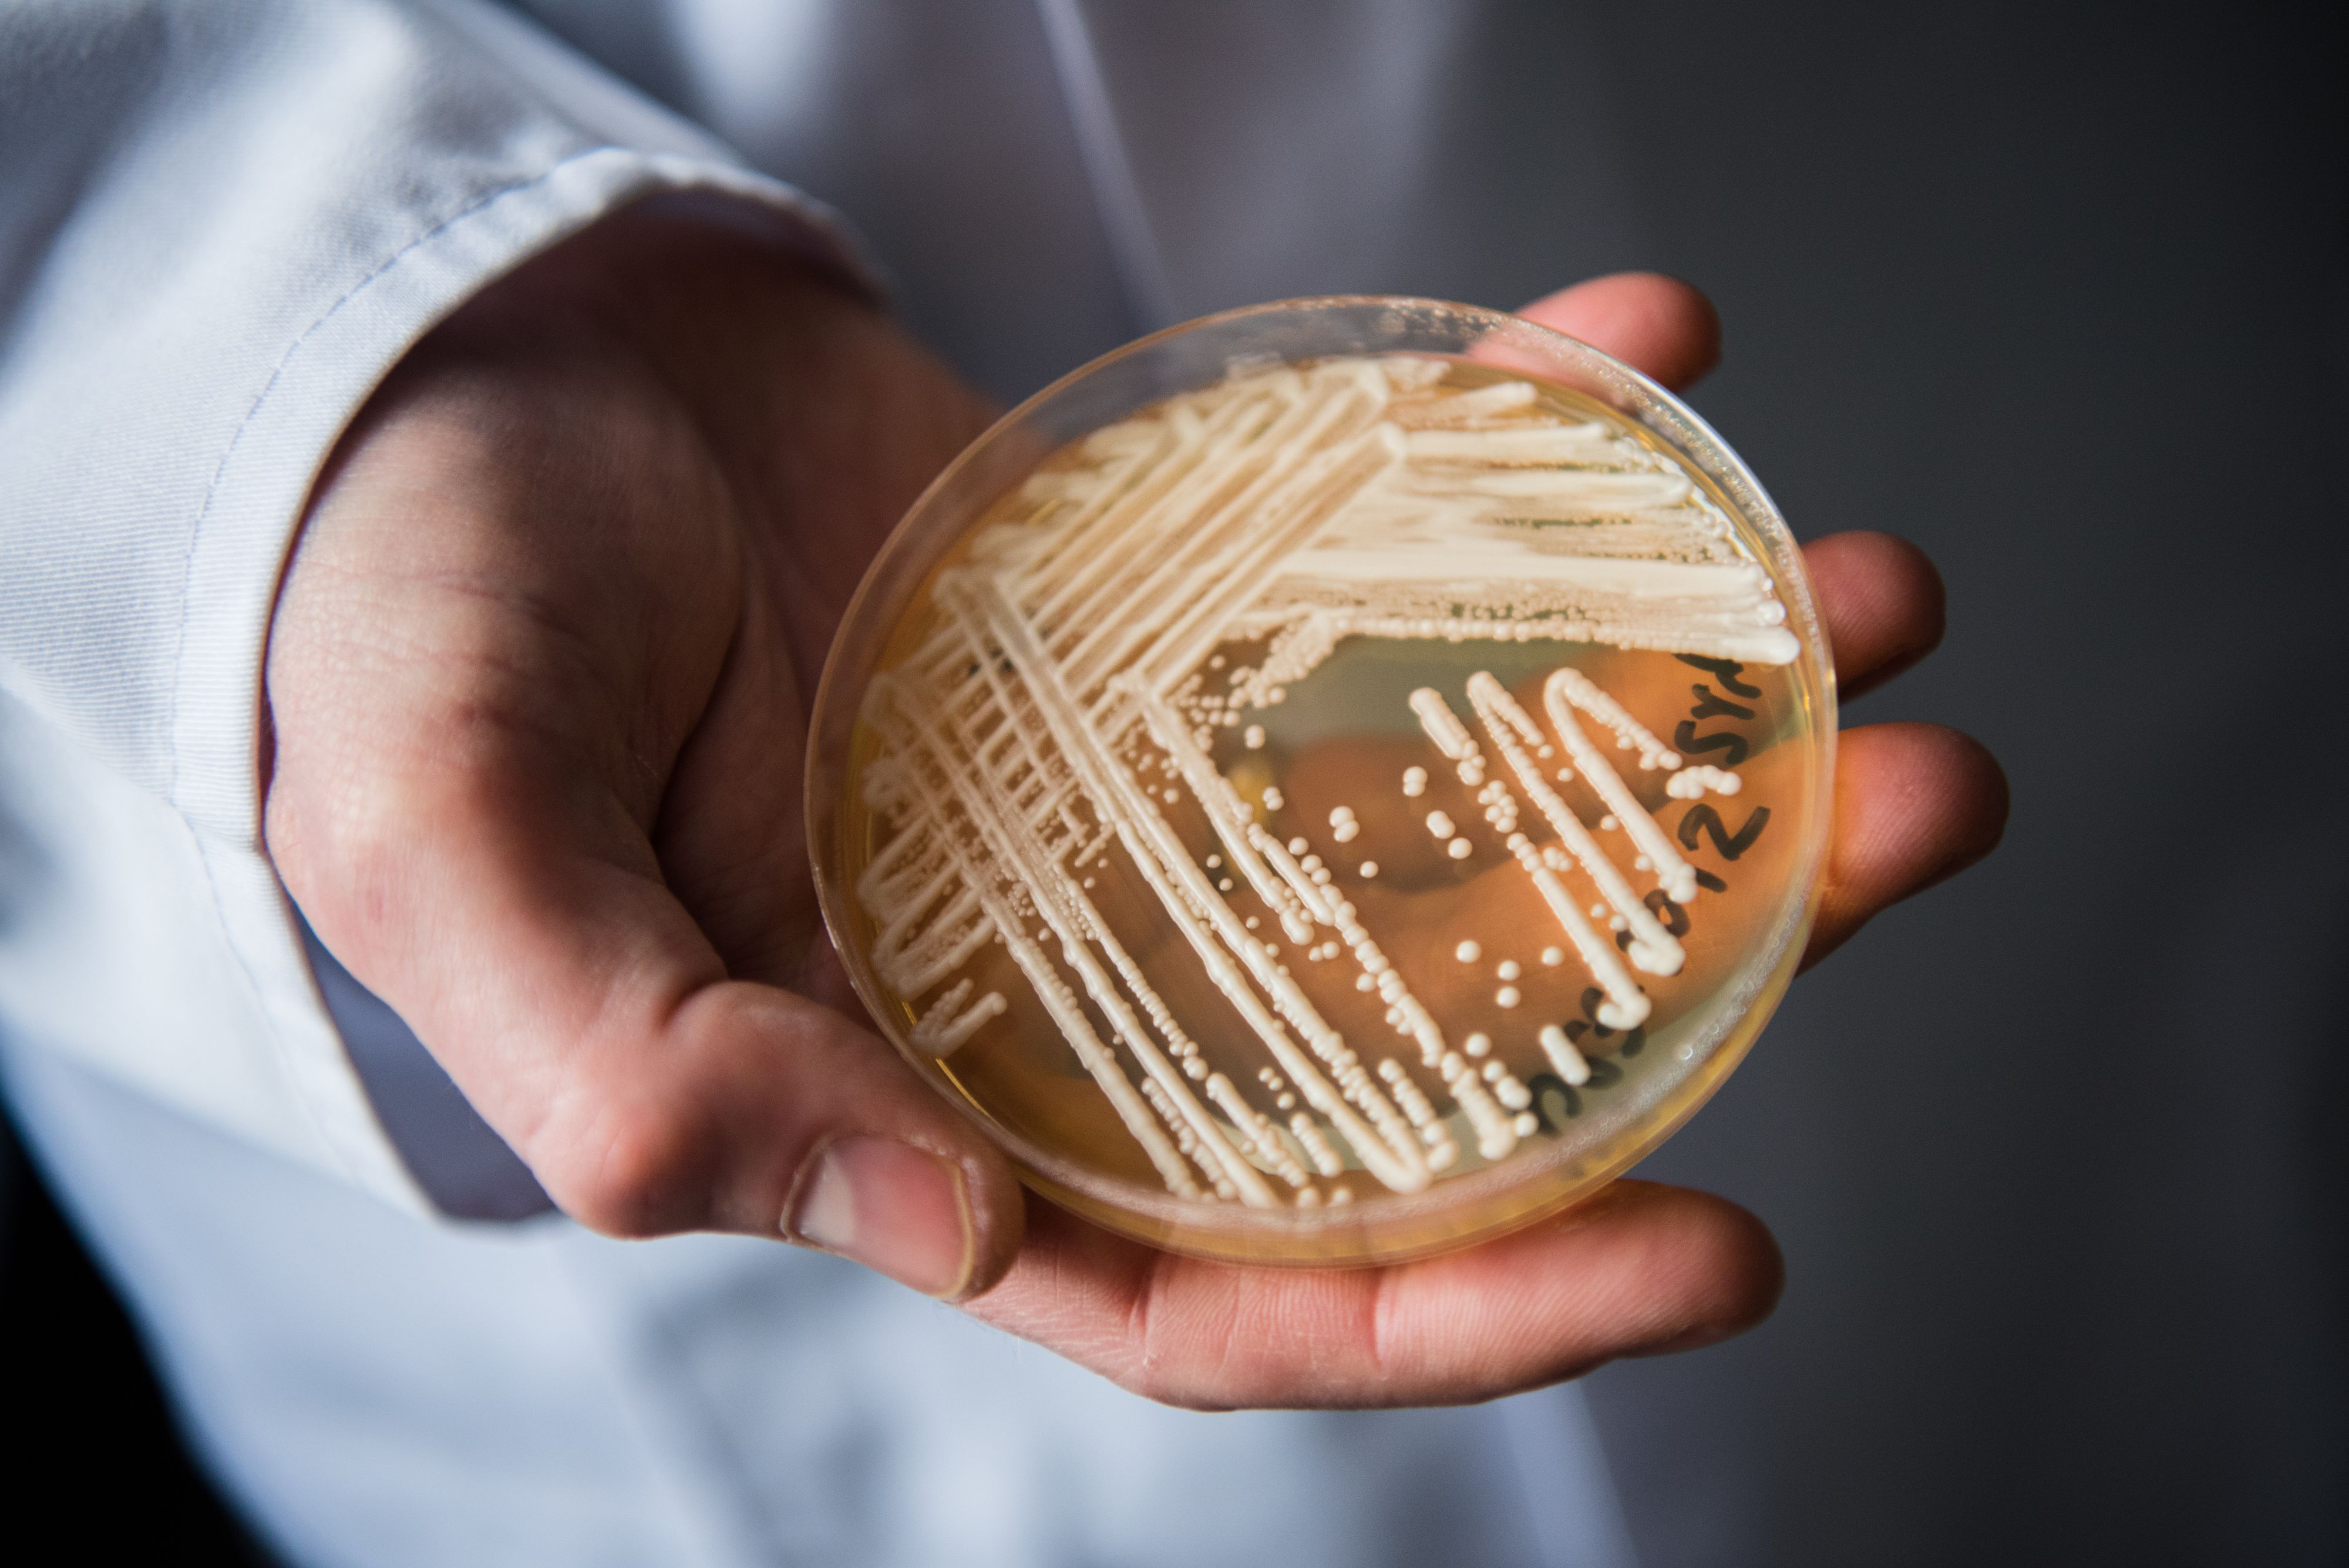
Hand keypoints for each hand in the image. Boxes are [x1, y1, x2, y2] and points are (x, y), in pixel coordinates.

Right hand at [266, 213, 2005, 1408]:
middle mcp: (1076, 953)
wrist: (434, 390)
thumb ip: (658, 1074)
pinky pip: (1374, 531)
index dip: (1479, 1293)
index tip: (1725, 1248)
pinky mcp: (1162, 576)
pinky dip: (1516, 449)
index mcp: (921, 1093)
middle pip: (1433, 1012)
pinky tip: (1648, 362)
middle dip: (1695, 947)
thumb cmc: (399, 641)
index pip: (1233, 1267)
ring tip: (1868, 596)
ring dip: (1676, 692)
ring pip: (1453, 768)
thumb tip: (950, 1221)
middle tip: (1913, 812)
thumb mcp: (462, 861)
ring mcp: (1139, 759)